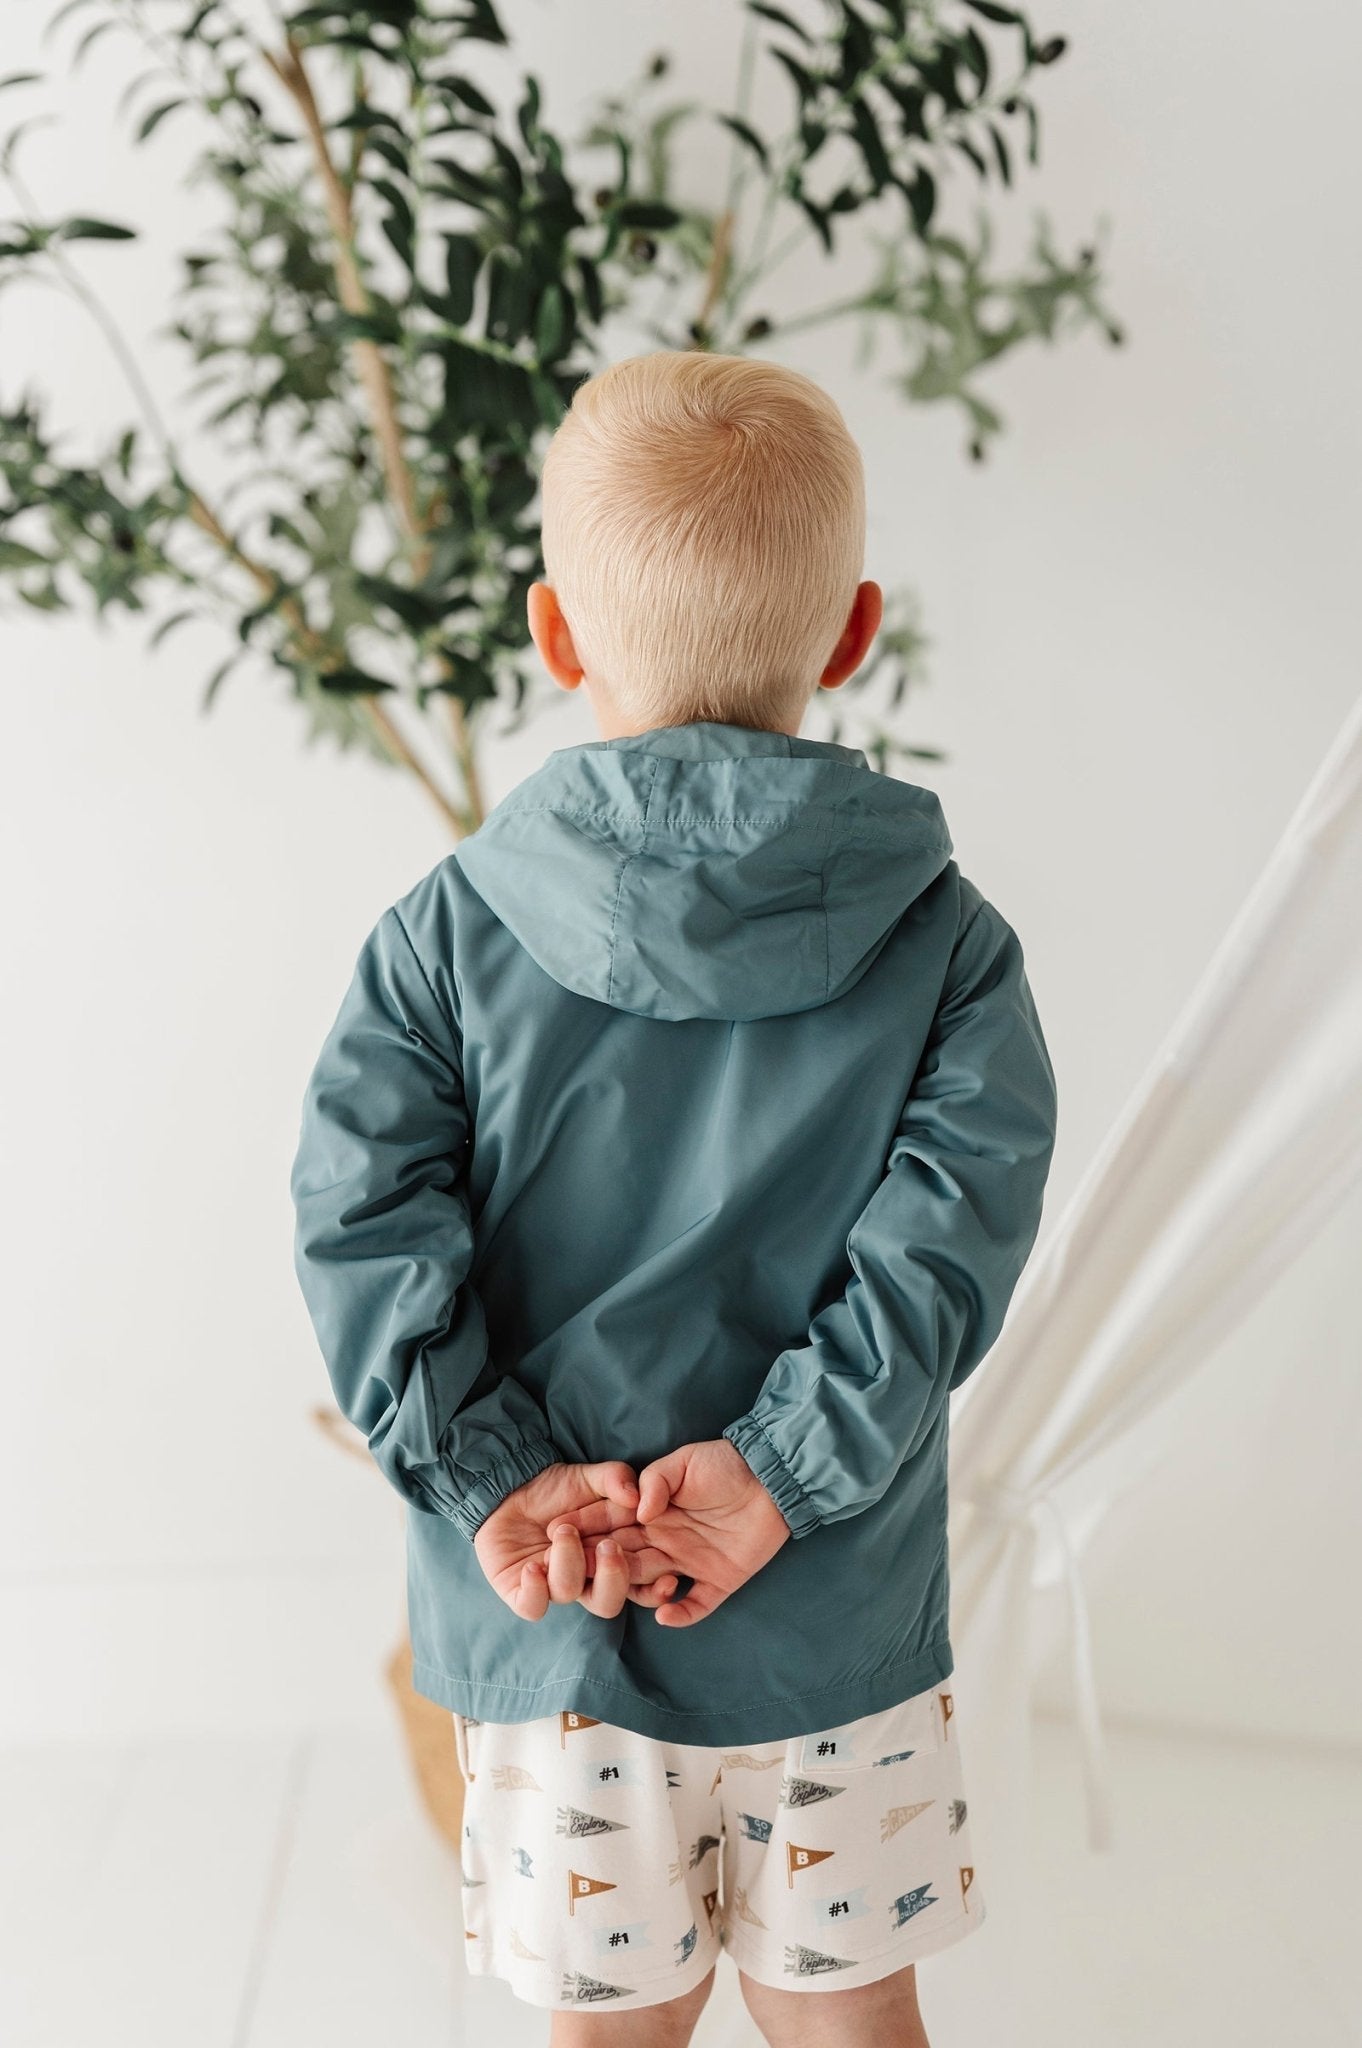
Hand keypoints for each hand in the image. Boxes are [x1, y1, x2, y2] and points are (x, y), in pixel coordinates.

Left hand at [472, 1459, 681, 1620]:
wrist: (509, 1487)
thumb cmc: (555, 1487)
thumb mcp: (590, 1478)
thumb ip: (616, 1479)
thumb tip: (636, 1496)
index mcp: (608, 1560)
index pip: (639, 1585)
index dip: (656, 1589)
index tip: (669, 1578)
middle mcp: (583, 1580)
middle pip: (608, 1602)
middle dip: (613, 1578)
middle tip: (609, 1546)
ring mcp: (552, 1587)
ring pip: (570, 1595)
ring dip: (569, 1563)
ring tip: (562, 1531)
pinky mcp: (521, 1592)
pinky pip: (532, 1606)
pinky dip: (535, 1590)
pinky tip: (534, 1566)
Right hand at [547, 1438, 791, 1627]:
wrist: (772, 1476)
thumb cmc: (725, 1464)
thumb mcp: (684, 1462)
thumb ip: (656, 1481)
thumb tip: (637, 1509)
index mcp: (652, 1515)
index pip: (613, 1528)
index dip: (587, 1533)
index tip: (558, 1536)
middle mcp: (665, 1542)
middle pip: (626, 1560)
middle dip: (601, 1565)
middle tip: (577, 1569)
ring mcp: (691, 1564)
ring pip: (652, 1584)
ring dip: (635, 1587)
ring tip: (621, 1585)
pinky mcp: (719, 1580)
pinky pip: (697, 1604)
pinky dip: (681, 1613)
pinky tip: (665, 1613)